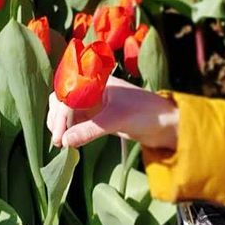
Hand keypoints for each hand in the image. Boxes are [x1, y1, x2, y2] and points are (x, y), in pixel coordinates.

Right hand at [47, 76, 178, 150]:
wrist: (167, 124)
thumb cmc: (146, 113)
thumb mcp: (116, 120)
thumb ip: (89, 130)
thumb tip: (64, 141)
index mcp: (97, 81)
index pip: (69, 94)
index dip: (60, 115)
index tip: (60, 137)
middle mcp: (93, 89)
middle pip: (64, 98)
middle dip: (57, 118)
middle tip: (58, 141)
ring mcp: (96, 103)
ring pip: (69, 110)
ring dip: (61, 124)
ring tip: (61, 143)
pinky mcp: (99, 116)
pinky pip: (78, 120)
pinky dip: (70, 130)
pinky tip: (70, 142)